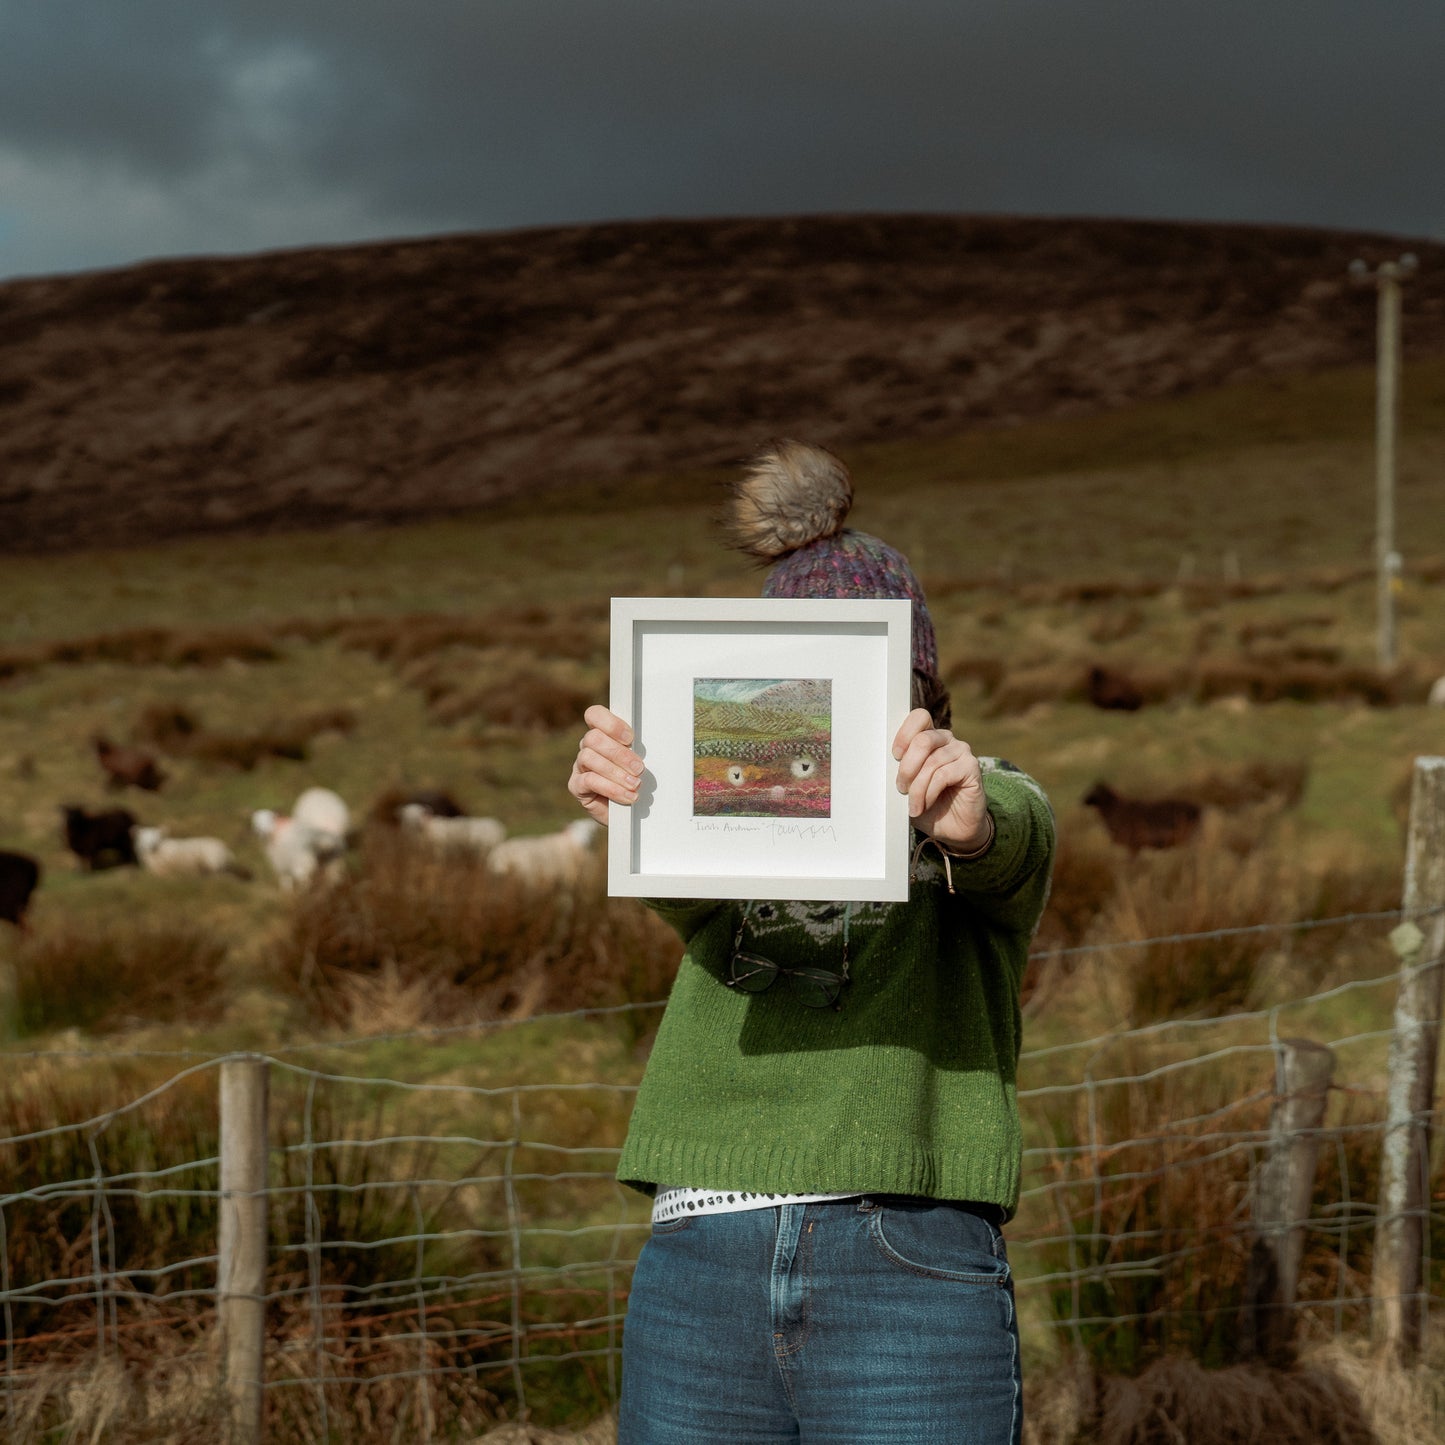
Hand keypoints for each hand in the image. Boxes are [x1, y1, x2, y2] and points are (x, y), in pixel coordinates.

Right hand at [568, 704, 643, 824]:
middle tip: (639, 768)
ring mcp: (580, 765)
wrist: (630, 813)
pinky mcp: (576, 786)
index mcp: (603, 734)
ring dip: (616, 772)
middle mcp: (588, 747)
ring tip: (635, 785)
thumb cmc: (637, 781)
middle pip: (593, 738)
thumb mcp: (640, 762)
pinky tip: (627, 796)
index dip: (611, 724)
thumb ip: (639, 750)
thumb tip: (656, 744)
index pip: (595, 715)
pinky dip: (611, 788)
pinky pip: (589, 781)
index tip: (630, 738)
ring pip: (590, 758)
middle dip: (619, 754)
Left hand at [891, 708, 989, 852]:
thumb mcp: (908, 787)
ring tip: (914, 805)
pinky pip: (944, 774)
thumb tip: (882, 766)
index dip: (904, 734)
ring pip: (932, 761)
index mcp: (929, 738)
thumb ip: (899, 772)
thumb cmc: (928, 805)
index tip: (894, 756)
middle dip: (907, 768)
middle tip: (901, 788)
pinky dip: (930, 792)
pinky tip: (926, 804)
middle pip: (923, 740)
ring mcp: (961, 751)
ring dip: (918, 787)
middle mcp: (946, 740)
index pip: (919, 717)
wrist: (953, 829)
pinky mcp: (972, 767)